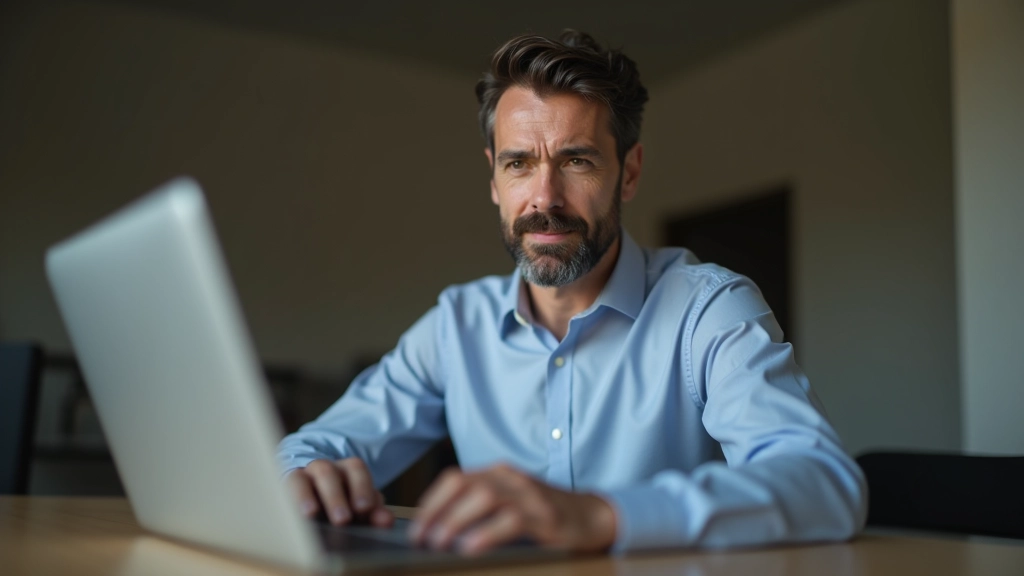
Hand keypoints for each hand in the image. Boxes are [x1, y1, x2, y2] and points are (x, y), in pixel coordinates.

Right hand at [286, 458, 393, 527]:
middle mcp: (324, 468)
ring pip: (300, 479)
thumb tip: (386, 521)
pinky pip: (284, 487)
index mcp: (346, 469)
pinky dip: (289, 499)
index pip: (355, 470)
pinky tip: (291, 514)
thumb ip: (373, 511)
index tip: (364, 508)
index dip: (361, 487)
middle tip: (342, 519)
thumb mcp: (358, 505)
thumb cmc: (340, 501)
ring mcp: (302, 475)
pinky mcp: (283, 485)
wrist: (309, 489)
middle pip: (328, 474)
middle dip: (335, 497)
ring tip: (310, 513)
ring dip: (305, 497)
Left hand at [409, 463, 616, 554]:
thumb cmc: (545, 515)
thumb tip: (439, 530)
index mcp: (498, 473)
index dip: (431, 502)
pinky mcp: (545, 515)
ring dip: (455, 520)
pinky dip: (487, 533)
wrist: (593, 516)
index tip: (416, 527)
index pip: (454, 479)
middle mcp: (511, 478)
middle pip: (463, 485)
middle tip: (421, 539)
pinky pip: (510, 520)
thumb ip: (480, 509)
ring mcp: (529, 494)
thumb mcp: (510, 504)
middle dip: (436, 512)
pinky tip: (471, 547)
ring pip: (483, 497)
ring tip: (439, 543)